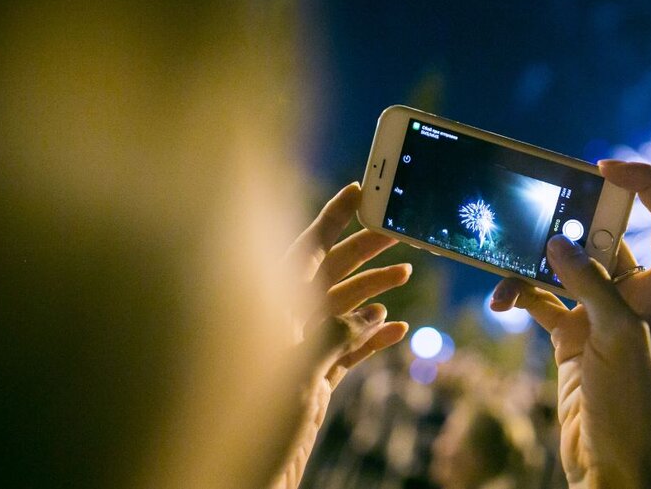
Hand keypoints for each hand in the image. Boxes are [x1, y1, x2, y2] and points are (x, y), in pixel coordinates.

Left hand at [269, 182, 411, 488]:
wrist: (246, 480)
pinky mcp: (311, 383)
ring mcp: (295, 354)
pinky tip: (398, 328)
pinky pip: (347, 350)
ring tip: (403, 273)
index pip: (303, 249)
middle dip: (363, 250)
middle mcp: (278, 325)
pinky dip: (373, 338)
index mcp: (264, 311)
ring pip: (340, 309)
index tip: (361, 191)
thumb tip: (368, 317)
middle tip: (397, 230)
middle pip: (326, 274)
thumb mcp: (296, 371)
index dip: (333, 217)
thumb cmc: (251, 427)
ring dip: (372, 291)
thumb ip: (332, 334)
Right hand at [490, 160, 650, 488]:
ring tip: (505, 268)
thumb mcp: (618, 339)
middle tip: (534, 211)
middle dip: (568, 221)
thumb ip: (590, 285)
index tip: (605, 166)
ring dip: (533, 262)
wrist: (611, 465)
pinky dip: (519, 292)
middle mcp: (639, 294)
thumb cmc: (635, 407)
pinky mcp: (573, 333)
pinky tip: (501, 301)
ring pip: (567, 264)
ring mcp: (603, 312)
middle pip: (608, 234)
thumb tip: (558, 242)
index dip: (646, 183)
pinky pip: (542, 297)